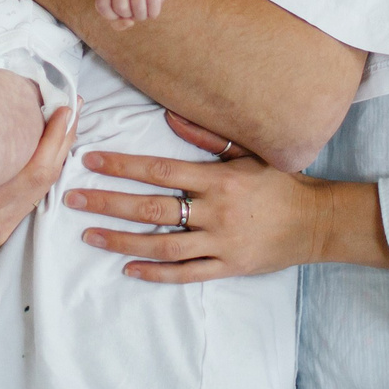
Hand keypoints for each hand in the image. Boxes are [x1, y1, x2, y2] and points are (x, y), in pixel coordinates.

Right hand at [0, 101, 75, 277]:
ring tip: (67, 115)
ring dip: (57, 151)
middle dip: (63, 140)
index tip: (64, 106)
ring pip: (41, 189)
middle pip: (45, 180)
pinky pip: (30, 195)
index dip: (53, 140)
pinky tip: (47, 141)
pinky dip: (43, 166)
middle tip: (75, 103)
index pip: (32, 175)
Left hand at [65, 129, 340, 283]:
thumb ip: (207, 137)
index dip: (122, 164)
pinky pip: (185, 273)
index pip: (159, 169)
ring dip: (121, 240)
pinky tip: (127, 267)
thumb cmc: (280, 182)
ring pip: (161, 244)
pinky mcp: (227, 266)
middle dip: (108, 202)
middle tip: (73, 199)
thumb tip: (168, 115)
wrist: (316, 222)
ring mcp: (220, 242)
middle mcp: (215, 210)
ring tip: (89, 234)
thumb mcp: (248, 152)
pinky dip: (155, 272)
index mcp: (217, 178)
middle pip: (151, 207)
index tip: (91, 161)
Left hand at [95, 0, 175, 27]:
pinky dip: (153, 14)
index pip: (101, 5)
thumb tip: (129, 22)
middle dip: (129, 15)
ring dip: (142, 16)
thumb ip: (118, 23)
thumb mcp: (121, 10)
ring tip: (143, 8)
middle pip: (121, 8)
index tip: (118, 13)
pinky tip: (152, 6)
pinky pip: (153, 10)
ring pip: (138, 10)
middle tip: (133, 8)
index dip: (110, 15)